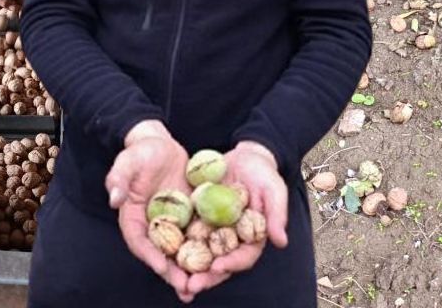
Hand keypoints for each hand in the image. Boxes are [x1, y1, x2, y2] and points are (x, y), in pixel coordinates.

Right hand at [105, 120, 195, 302]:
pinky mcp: (188, 220)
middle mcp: (151, 227)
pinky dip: (203, 254)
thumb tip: (114, 199)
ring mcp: (171, 225)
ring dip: (188, 271)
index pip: (138, 240)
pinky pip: (195, 240)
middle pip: (160, 254)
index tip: (162, 267)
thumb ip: (119, 179)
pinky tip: (216, 266)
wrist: (161, 146)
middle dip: (172, 273)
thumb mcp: (128, 161)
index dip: (149, 255)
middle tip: (186, 288)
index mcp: (132, 217)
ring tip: (199, 287)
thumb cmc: (141, 152)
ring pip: (179, 253)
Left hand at [184, 141, 288, 295]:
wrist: (243, 156)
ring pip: (200, 255)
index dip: (232, 264)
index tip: (217, 267)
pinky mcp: (197, 221)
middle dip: (205, 277)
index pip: (243, 257)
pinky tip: (161, 254)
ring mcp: (213, 232)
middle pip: (218, 264)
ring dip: (187, 270)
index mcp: (251, 238)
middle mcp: (231, 240)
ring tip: (174, 280)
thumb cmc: (263, 173)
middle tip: (190, 286)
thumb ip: (276, 215)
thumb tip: (281, 241)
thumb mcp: (273, 189)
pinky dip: (174, 247)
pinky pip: (185, 236)